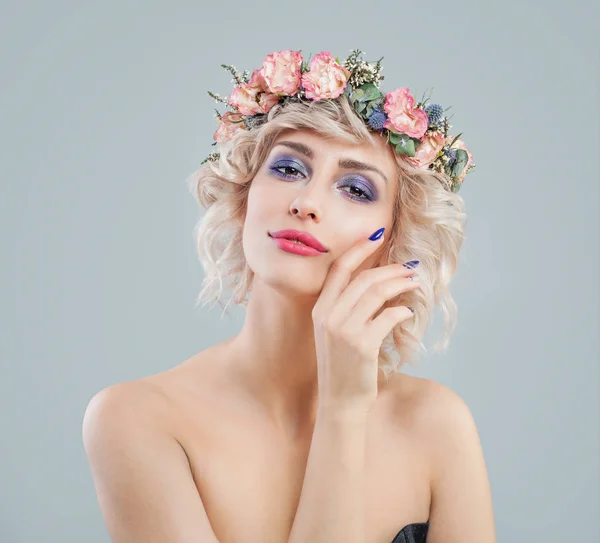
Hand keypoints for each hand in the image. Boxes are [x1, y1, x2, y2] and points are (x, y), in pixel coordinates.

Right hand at [311, 230, 418, 413]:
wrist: (339, 402)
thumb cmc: (341, 366)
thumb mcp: (334, 333)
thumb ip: (348, 308)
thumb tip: (378, 282)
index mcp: (320, 309)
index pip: (339, 269)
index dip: (359, 249)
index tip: (377, 235)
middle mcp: (328, 316)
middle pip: (364, 278)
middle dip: (390, 269)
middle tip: (410, 267)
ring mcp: (344, 331)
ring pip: (377, 293)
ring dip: (400, 284)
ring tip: (414, 282)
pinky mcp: (362, 345)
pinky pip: (388, 317)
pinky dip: (402, 310)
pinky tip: (409, 311)